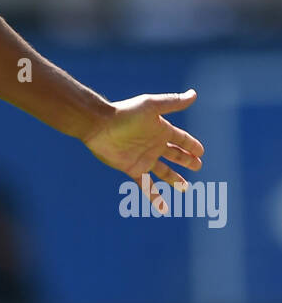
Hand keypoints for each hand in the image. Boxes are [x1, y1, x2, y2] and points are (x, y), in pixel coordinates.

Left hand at [83, 90, 203, 213]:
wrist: (100, 126)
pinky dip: (155, 196)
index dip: (192, 145)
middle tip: (198, 166)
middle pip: (175, 155)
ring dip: (175, 179)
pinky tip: (163, 208)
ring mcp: (144, 158)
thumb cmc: (125, 113)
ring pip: (164, 171)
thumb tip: (194, 94)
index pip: (182, 139)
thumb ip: (173, 103)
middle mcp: (154, 145)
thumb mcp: (152, 106)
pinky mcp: (132, 169)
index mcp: (161, 130)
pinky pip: (146, 185)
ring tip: (185, 188)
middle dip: (187, 160)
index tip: (201, 152)